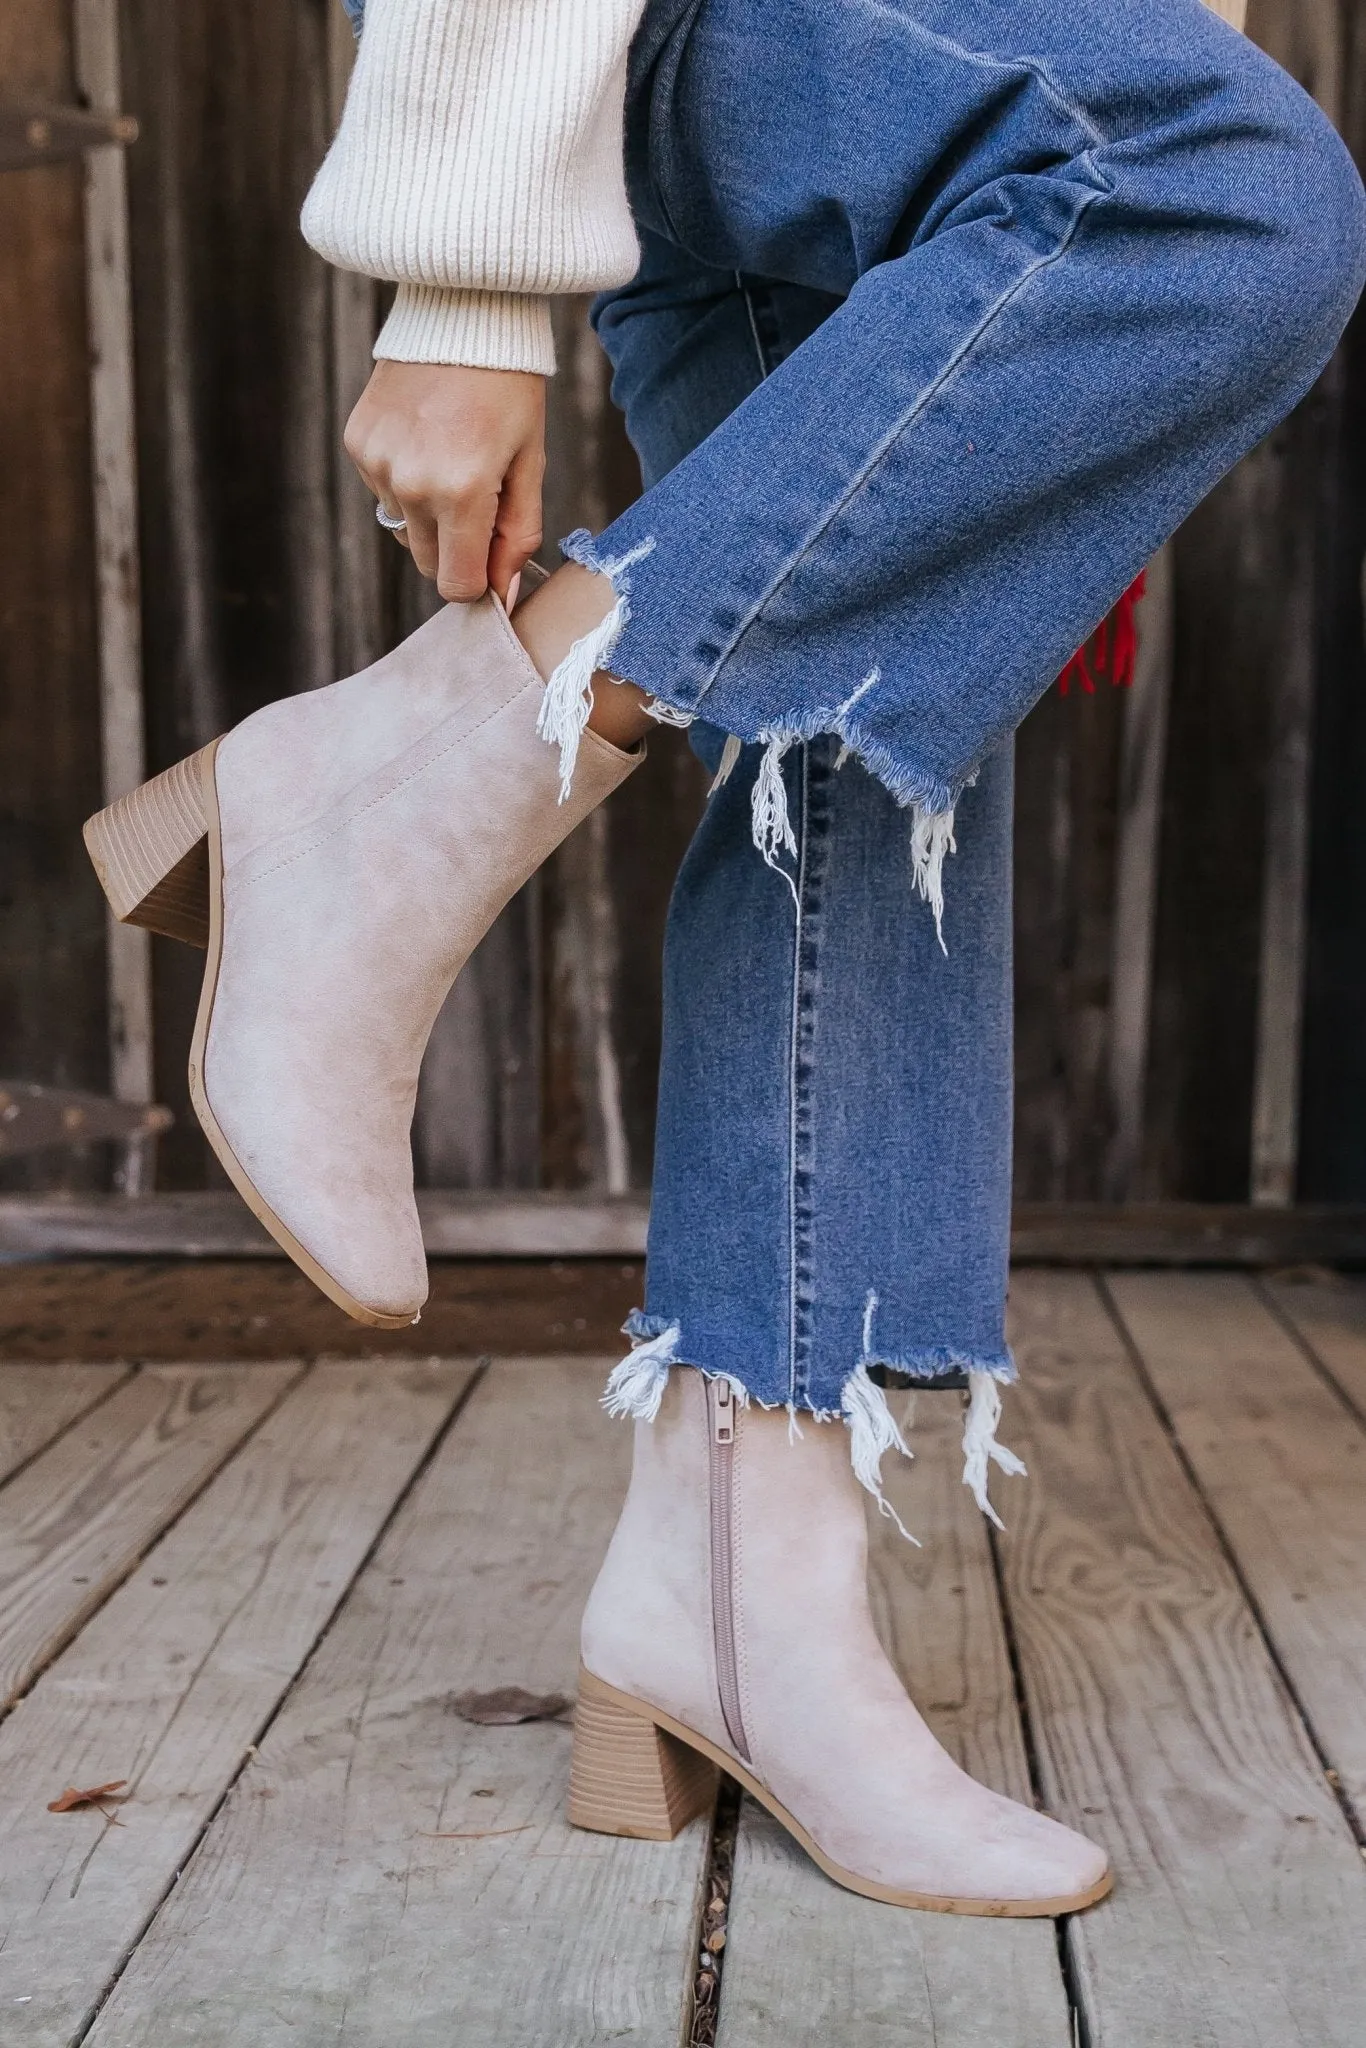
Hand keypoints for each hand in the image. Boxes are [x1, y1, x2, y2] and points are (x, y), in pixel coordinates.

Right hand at [344, 360, 545, 604]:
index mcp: (461, 492)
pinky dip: (404, 480)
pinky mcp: (358, 443)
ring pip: (404, 528)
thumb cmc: (508, 387)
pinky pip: (382, 492)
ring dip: (428, 512)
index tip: (492, 555)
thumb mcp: (530, 462)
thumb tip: (502, 592)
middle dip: (456, 546)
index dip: (478, 579)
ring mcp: (377, 463)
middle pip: (428, 563)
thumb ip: (517, 534)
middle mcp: (410, 484)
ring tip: (451, 456)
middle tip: (480, 496)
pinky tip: (425, 438)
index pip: (456, 584)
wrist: (460, 311)